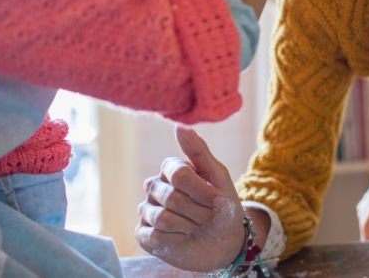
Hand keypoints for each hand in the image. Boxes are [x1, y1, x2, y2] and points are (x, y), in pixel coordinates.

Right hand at [136, 126, 244, 271]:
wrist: (224, 242)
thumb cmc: (222, 206)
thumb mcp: (218, 177)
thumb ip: (199, 151)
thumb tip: (179, 126)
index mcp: (172, 169)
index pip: (178, 174)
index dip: (202, 191)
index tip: (218, 199)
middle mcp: (155, 187)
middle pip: (171, 198)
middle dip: (198, 211)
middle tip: (208, 216)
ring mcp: (147, 211)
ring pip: (162, 218)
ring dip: (189, 226)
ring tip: (196, 226)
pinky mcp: (143, 234)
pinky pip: (153, 236)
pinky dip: (175, 240)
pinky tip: (182, 238)